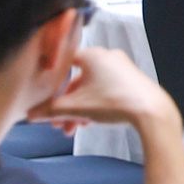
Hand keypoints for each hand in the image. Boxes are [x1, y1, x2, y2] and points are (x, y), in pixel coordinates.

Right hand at [28, 48, 179, 131]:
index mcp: (92, 55)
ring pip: (91, 88)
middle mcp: (107, 57)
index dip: (52, 79)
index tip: (45, 93)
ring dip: (79, 108)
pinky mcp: (130, 80)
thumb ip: (51, 111)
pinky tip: (90, 122)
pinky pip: (106, 90)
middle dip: (65, 103)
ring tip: (73, 127)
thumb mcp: (76, 108)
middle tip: (57, 121)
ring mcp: (121, 68)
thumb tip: (33, 114)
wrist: (150, 112)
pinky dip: (95, 104)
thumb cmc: (116, 102)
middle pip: (77, 79)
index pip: (64, 61)